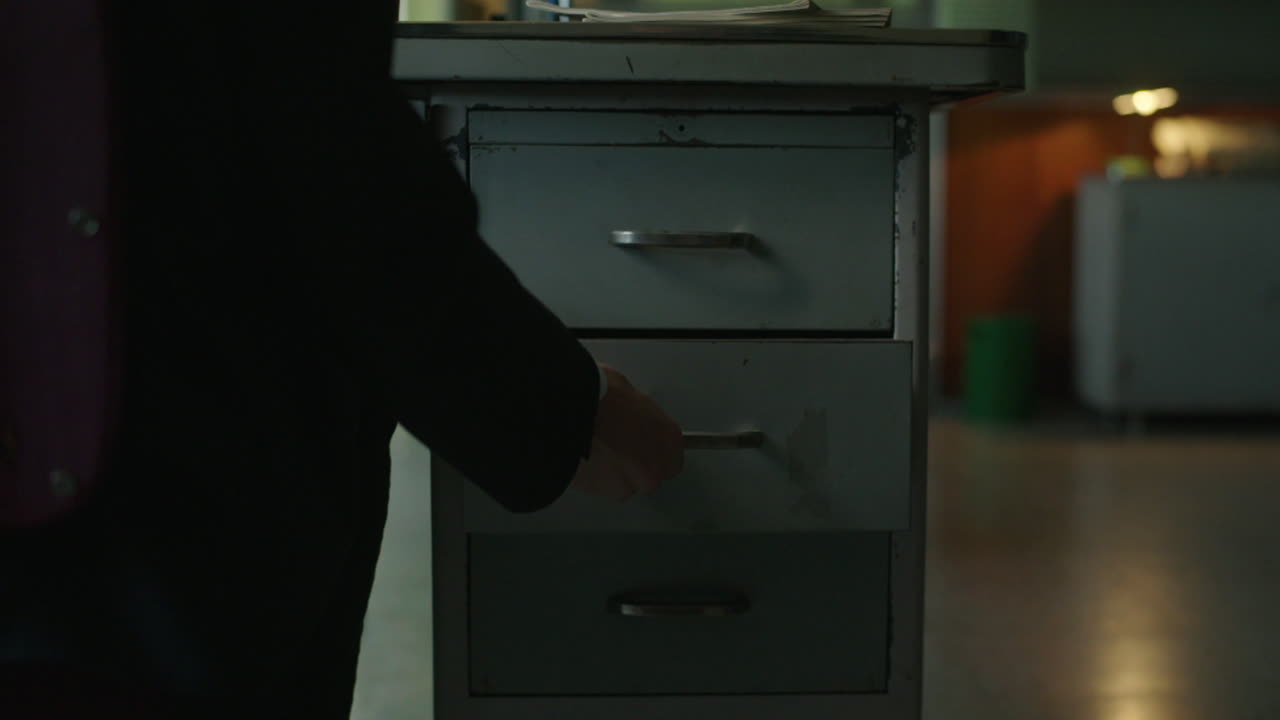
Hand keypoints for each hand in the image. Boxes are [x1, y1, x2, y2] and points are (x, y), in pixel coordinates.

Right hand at [571, 365, 683, 501]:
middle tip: (615, 448)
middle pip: (651, 474)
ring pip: (625, 484)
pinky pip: (603, 488)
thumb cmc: (599, 397)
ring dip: (614, 473)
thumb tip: (633, 414)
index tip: (642, 447)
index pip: (672, 457)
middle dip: (635, 465)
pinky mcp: (604, 492)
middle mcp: (655, 466)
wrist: (569, 413)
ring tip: (596, 451)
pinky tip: (585, 458)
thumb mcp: (630, 393)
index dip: (654, 452)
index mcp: (668, 437)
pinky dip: (595, 478)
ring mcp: (630, 483)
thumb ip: (640, 414)